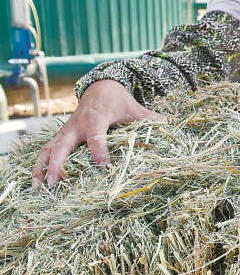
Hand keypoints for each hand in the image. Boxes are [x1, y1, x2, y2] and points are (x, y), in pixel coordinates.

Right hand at [32, 80, 162, 187]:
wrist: (100, 87)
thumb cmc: (119, 101)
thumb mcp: (135, 108)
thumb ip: (151, 119)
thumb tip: (170, 126)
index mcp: (96, 118)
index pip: (96, 137)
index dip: (100, 152)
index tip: (103, 167)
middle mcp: (76, 126)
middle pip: (63, 145)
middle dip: (58, 164)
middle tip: (55, 183)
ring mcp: (66, 131)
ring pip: (49, 149)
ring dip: (41, 167)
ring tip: (37, 187)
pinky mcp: (61, 136)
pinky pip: (46, 150)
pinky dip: (39, 165)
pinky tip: (35, 181)